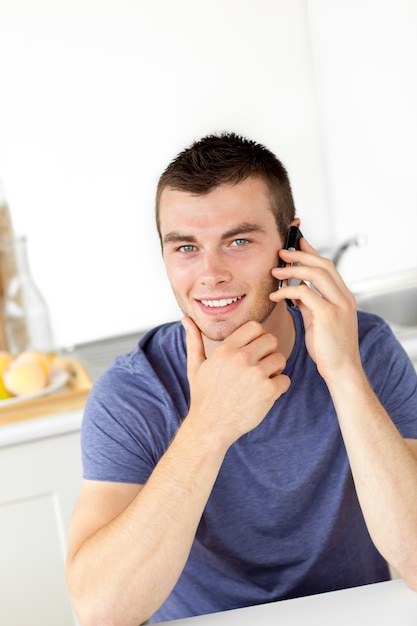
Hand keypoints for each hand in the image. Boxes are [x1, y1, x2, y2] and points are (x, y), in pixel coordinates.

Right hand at [181, 317, 290, 446]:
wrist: (210, 427)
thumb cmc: (203, 396)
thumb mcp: (196, 366)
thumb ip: (194, 340)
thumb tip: (186, 319)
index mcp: (226, 349)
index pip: (255, 327)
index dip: (257, 337)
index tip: (252, 350)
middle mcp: (242, 358)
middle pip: (271, 340)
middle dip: (268, 351)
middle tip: (259, 365)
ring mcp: (256, 374)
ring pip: (280, 358)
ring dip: (275, 369)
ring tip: (262, 380)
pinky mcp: (268, 391)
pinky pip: (285, 380)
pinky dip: (279, 387)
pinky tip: (265, 394)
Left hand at [271, 237, 360, 380]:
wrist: (342, 371)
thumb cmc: (329, 350)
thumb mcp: (318, 322)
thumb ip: (310, 304)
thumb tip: (296, 291)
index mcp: (343, 297)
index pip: (328, 267)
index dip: (312, 252)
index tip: (297, 242)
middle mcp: (344, 297)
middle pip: (323, 264)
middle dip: (300, 254)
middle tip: (281, 252)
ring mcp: (338, 305)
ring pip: (316, 274)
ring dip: (292, 269)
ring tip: (275, 271)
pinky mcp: (328, 314)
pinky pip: (304, 293)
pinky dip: (287, 290)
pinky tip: (275, 296)